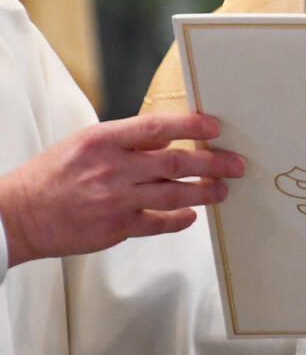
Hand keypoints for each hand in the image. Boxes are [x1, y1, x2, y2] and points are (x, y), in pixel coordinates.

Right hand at [0, 114, 244, 264]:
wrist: (17, 215)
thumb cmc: (50, 177)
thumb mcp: (84, 145)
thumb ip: (126, 142)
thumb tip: (168, 141)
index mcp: (102, 140)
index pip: (157, 127)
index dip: (191, 126)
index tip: (214, 127)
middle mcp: (112, 168)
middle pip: (176, 163)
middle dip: (213, 163)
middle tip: (236, 164)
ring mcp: (116, 200)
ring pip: (175, 195)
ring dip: (205, 192)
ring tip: (223, 190)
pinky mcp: (117, 227)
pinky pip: (160, 223)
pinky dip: (181, 220)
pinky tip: (193, 215)